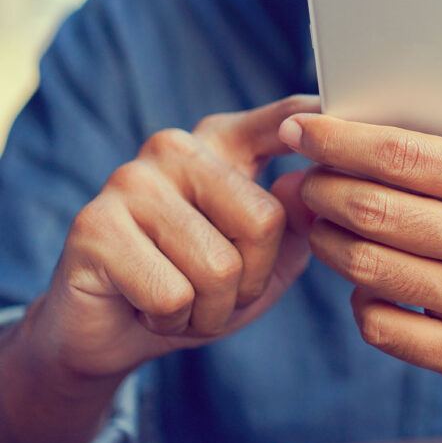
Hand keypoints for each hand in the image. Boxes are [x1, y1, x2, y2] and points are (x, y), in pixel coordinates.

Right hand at [26, 95, 319, 379]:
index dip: (314, 118)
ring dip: (211, 310)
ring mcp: (131, 181)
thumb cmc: (197, 290)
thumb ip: (293, 228)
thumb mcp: (262, 265)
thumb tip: (309, 185)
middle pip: (263, 220)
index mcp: (221, 148)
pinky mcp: (96, 226)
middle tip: (218, 295)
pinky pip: (173, 295)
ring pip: (219, 267)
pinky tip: (146, 310)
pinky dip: (172, 323)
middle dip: (252, 282)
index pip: (279, 123)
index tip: (343, 109)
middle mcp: (176, 149)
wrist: (113, 333)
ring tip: (182, 303)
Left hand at [278, 48, 441, 386]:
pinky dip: (358, 298)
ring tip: (320, 217)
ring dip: (328, 239)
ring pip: (371, 269)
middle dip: (323, 188)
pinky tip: (363, 277)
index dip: (341, 139)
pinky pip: (383, 327)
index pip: (407, 156)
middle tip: (304, 175)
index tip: (301, 128)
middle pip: (377, 211)